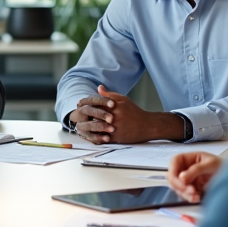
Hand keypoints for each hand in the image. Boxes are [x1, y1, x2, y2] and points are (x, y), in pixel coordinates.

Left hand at [67, 85, 182, 143]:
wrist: (147, 125)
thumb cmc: (134, 111)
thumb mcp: (123, 100)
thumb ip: (109, 95)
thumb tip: (98, 87)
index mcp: (114, 107)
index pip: (96, 106)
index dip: (88, 107)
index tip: (82, 107)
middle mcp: (114, 117)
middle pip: (94, 117)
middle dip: (87, 117)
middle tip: (80, 117)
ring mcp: (114, 129)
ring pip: (97, 128)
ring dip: (90, 128)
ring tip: (85, 126)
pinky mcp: (116, 138)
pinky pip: (102, 138)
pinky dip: (95, 137)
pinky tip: (91, 135)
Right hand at [167, 151, 221, 202]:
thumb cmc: (220, 165)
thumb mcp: (210, 164)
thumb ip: (196, 169)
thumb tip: (181, 177)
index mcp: (186, 158)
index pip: (174, 162)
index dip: (174, 172)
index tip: (181, 182)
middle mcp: (183, 168)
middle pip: (173, 177)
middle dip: (180, 186)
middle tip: (191, 191)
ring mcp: (185, 179)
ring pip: (177, 187)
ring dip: (185, 194)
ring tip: (196, 197)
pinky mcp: (189, 188)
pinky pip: (184, 194)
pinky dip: (189, 198)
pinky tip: (196, 198)